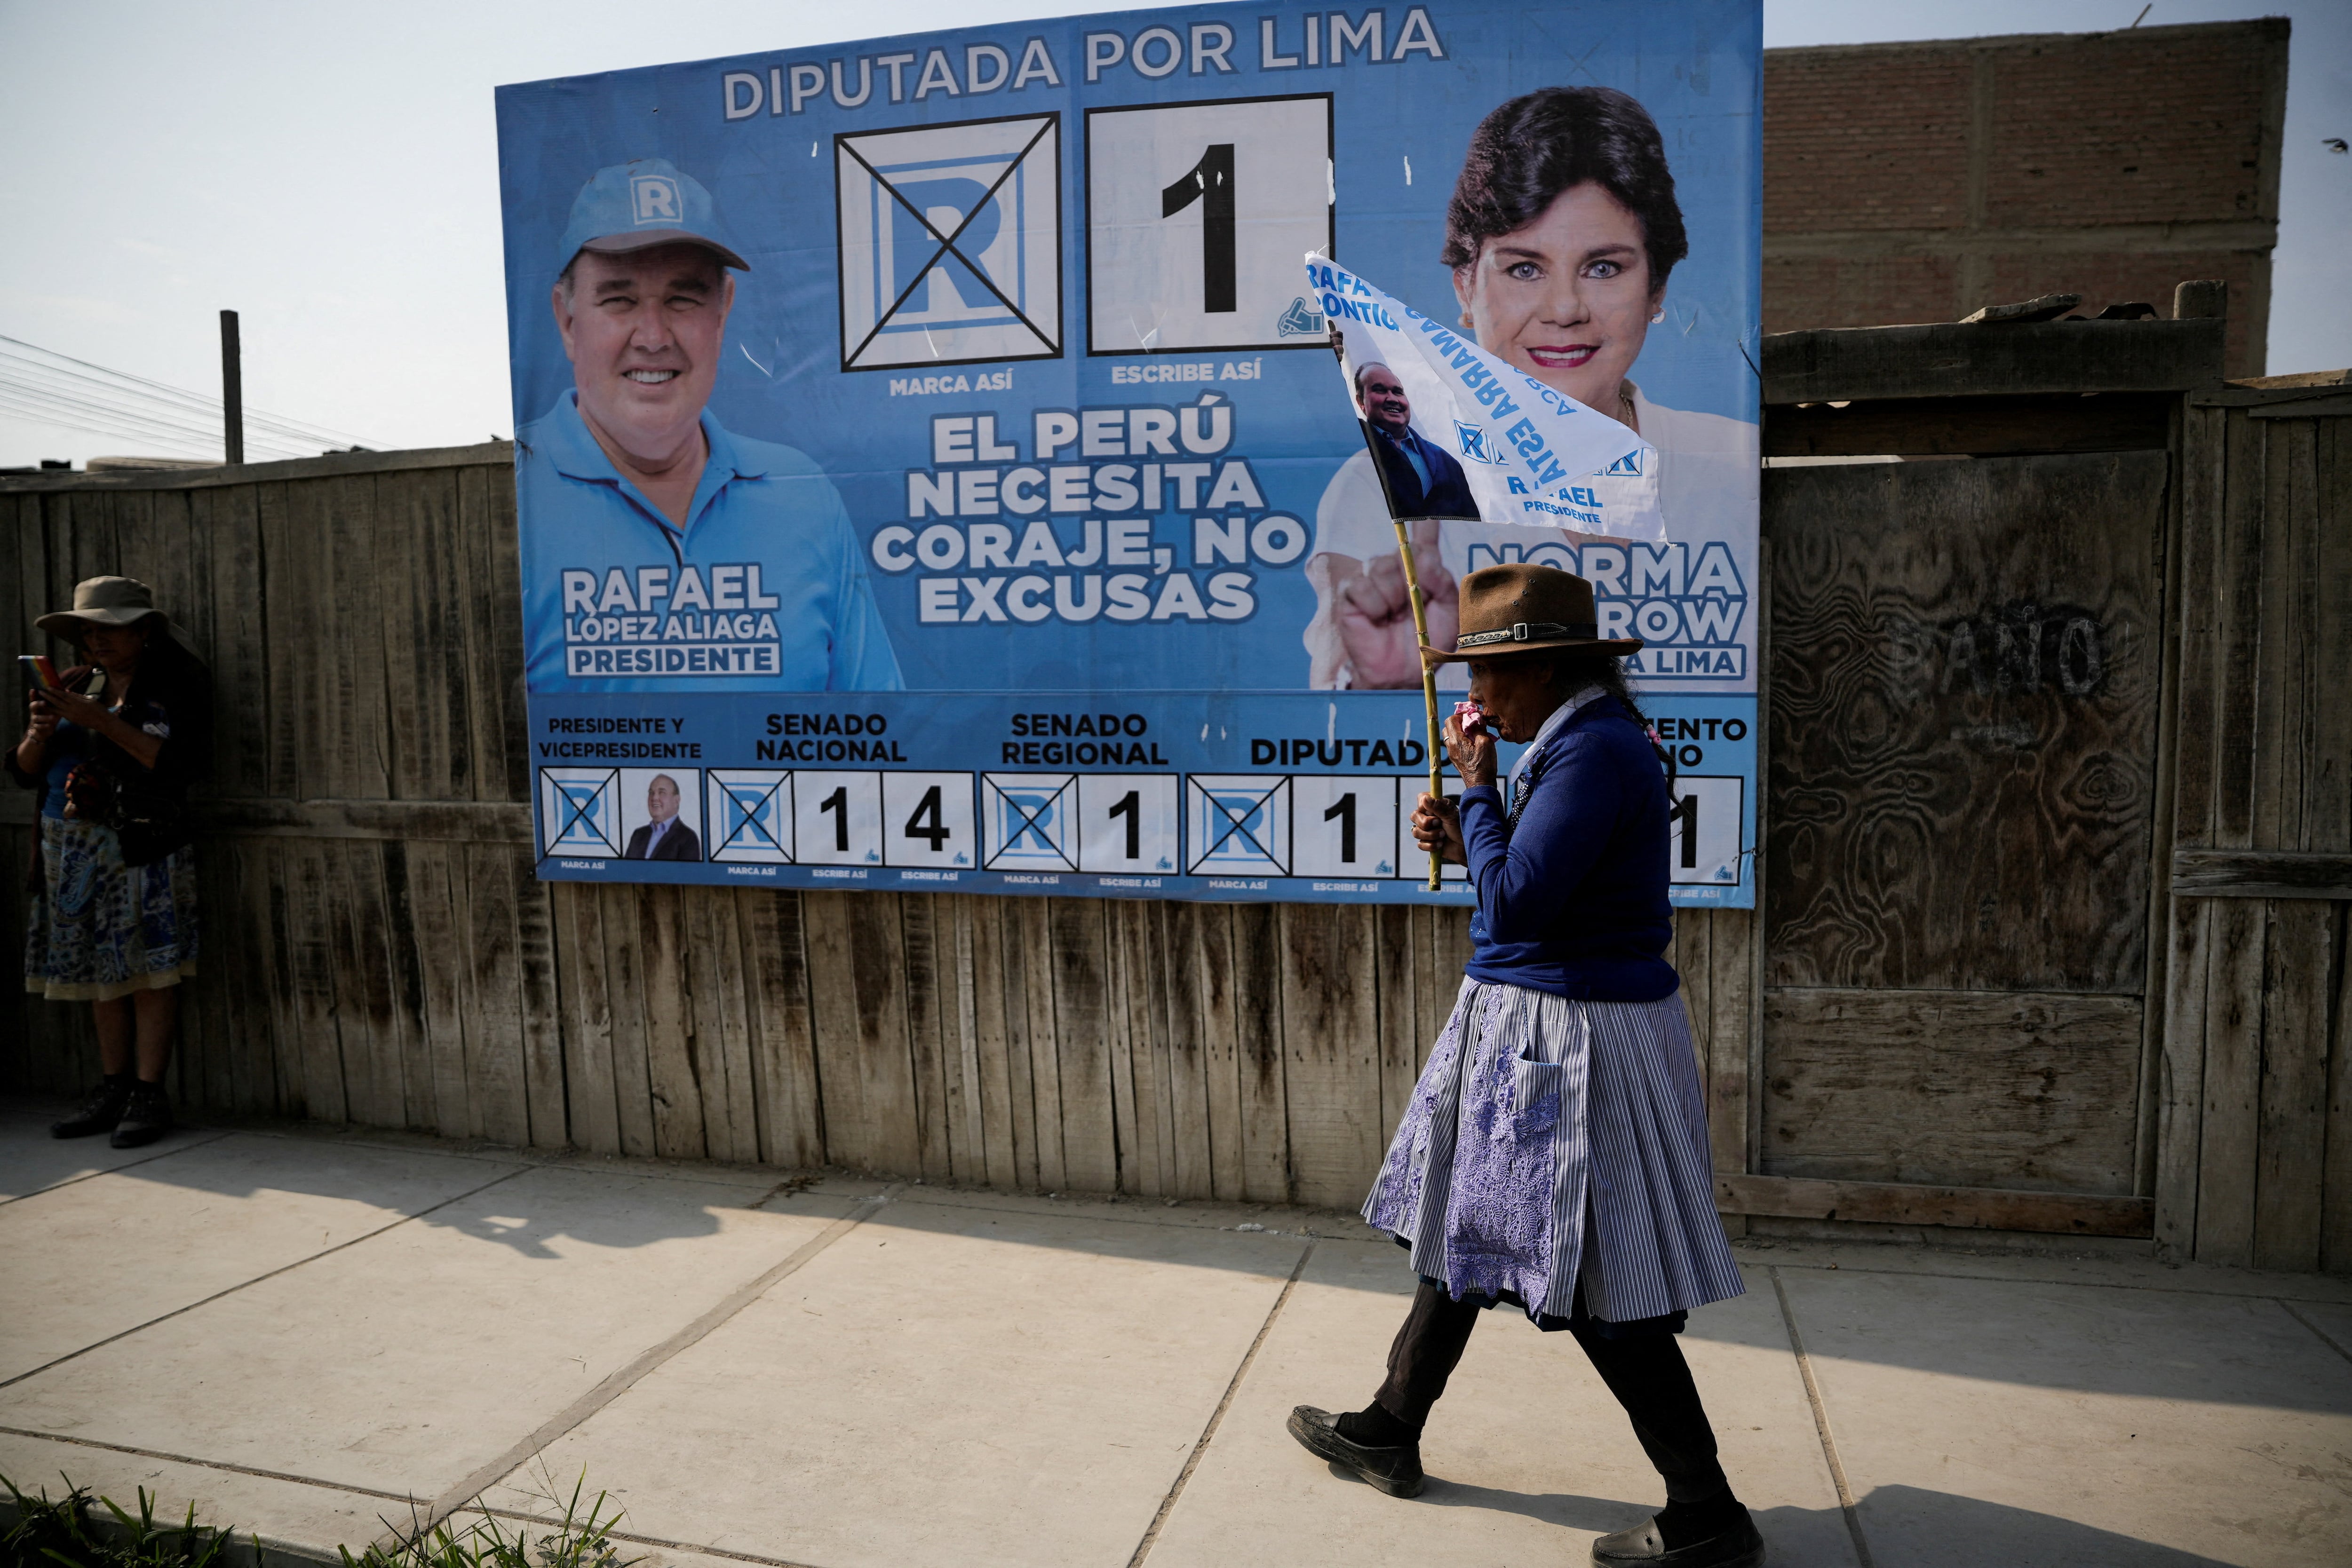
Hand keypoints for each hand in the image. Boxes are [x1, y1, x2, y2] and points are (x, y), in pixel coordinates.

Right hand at [24, 689, 57, 742]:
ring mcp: (35, 720)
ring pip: (36, 717)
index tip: (33, 690)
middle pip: (32, 706)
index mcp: (38, 706)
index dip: (33, 695)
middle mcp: (35, 712)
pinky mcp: (37, 727)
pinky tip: (49, 725)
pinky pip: (38, 726)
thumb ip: (57, 701)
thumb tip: (66, 691)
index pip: (35, 699)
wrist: (43, 730)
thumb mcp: (53, 708)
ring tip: (52, 717)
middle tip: (44, 702)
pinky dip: (44, 726)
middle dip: (38, 704)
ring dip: (44, 717)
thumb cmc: (50, 716)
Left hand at [39, 684, 108, 729]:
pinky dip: (54, 710)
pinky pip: (60, 714)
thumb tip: (66, 691)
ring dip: (48, 704)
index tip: (48, 686)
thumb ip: (77, 696)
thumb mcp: (89, 699)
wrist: (103, 722)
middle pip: (57, 702)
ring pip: (56, 709)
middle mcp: (73, 709)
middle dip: (48, 696)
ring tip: (40, 700)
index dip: (55, 691)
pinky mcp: (71, 720)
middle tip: (40, 691)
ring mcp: (71, 716)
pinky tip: (49, 707)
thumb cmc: (99, 709)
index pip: (64, 696)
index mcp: (78, 703)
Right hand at [1332, 522, 1456, 688]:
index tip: (1426, 500)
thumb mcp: (1449, 613)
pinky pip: (1359, 586)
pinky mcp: (1351, 597)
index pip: (1422, 540)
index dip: (1424, 520)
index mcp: (1423, 573)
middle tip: (1413, 604)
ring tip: (1394, 616)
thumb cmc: (1428, 643)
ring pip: (1379, 565)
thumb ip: (1444, 583)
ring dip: (1392, 594)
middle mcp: (1396, 572)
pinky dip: (1374, 604)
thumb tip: (1426, 560)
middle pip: (1401, 552)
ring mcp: (1372, 582)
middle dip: (1411, 577)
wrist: (1407, 672)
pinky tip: (1378, 618)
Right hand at [1411, 791, 1465, 866]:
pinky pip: (1420, 844)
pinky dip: (1431, 845)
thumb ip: (1438, 806)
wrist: (1465, 847)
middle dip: (1426, 823)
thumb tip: (1425, 799)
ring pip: (1415, 831)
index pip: (1421, 798)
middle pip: (1414, 816)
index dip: (1423, 805)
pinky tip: (1441, 844)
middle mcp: (1428, 816)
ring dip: (1431, 835)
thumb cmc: (1461, 828)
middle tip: (1439, 824)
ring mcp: (1426, 830)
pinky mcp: (1426, 842)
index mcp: (1435, 805)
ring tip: (1443, 835)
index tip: (1432, 812)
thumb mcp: (1451, 816)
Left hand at [1441, 710, 1495, 789]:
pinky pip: (1455, 744)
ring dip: (1460, 730)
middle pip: (1448, 727)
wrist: (1480, 784)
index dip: (1461, 714)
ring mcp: (1451, 753)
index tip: (1471, 715)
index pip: (1450, 720)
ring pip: (1451, 735)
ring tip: (1473, 732)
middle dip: (1459, 721)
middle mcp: (1450, 746)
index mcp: (1456, 741)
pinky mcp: (1455, 758)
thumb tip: (1476, 720)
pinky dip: (1461, 739)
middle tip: (1472, 722)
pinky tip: (1473, 742)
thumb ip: (1478, 728)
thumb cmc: (1484, 765)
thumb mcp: (1485, 743)